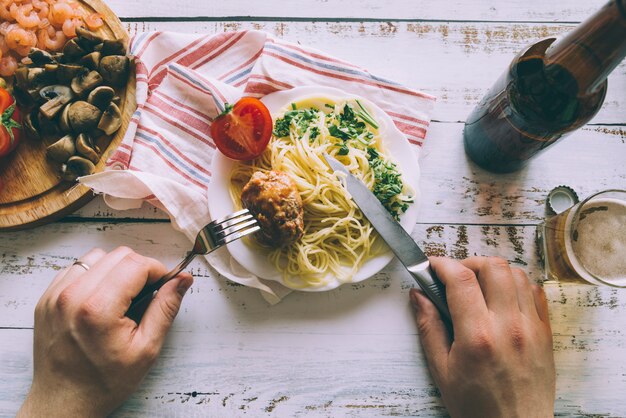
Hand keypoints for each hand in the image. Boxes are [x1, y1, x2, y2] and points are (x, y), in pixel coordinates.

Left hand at [17, 247, 192, 417]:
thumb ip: (166, 308)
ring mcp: (55, 295)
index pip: (137, 264)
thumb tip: (182, 280)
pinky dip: (94, 276)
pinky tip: (101, 299)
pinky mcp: (46, 298)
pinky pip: (77, 268)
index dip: (158, 271)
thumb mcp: (146, 349)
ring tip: (122, 297)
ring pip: (97, 257)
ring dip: (116, 270)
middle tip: (147, 293)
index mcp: (98, 309)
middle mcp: (72, 296)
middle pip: (119, 255)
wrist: (64, 401)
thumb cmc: (104, 382)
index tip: (164, 285)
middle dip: (140, 269)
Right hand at [410, 257, 554, 417]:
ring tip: (478, 287)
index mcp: (477, 336)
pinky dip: (517, 285)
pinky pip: (535, 292)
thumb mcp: (441, 370)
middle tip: (455, 276)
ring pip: (516, 274)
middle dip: (469, 263)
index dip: (442, 264)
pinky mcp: (545, 333)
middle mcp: (508, 326)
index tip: (432, 265)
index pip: (461, 279)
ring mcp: (531, 328)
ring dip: (493, 272)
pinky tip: (502, 298)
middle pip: (493, 267)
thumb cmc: (477, 406)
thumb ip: (429, 327)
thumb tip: (418, 295)